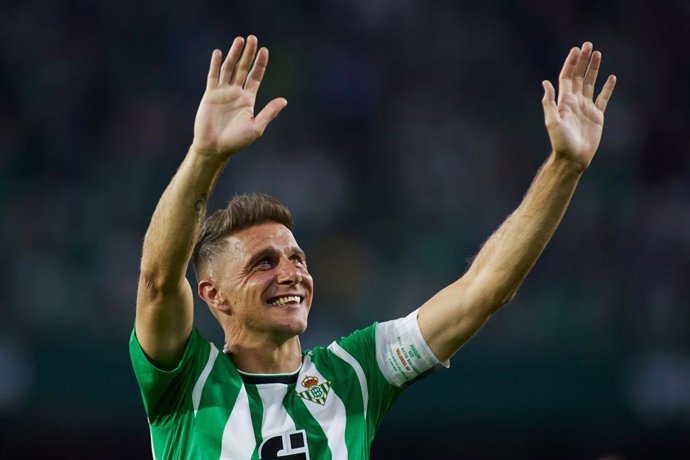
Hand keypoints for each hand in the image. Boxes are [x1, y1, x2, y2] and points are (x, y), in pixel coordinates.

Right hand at [191, 35, 286, 159]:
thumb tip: (284, 100)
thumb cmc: (236, 141)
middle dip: (248, 54)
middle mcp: (236, 93)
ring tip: (239, 40)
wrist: (215, 148)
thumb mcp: (256, 127)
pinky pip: (213, 76)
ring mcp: (223, 93)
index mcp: (248, 100)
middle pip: (243, 69)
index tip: (264, 50)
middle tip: (252, 38)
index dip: (260, 64)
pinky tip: (219, 53)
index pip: (255, 77)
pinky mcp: (210, 95)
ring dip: (234, 55)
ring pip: (229, 69)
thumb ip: (269, 113)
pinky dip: (216, 64)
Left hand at [542, 42, 615, 169]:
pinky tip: (611, 77)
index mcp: (564, 102)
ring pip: (590, 83)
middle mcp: (574, 102)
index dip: (571, 63)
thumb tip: (545, 82)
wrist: (573, 158)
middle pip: (579, 76)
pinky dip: (607, 88)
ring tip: (598, 54)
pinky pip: (603, 98)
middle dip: (583, 61)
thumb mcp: (552, 122)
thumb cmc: (561, 142)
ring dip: (594, 69)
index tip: (577, 50)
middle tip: (588, 45)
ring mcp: (586, 108)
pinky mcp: (596, 116)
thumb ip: (549, 102)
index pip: (567, 77)